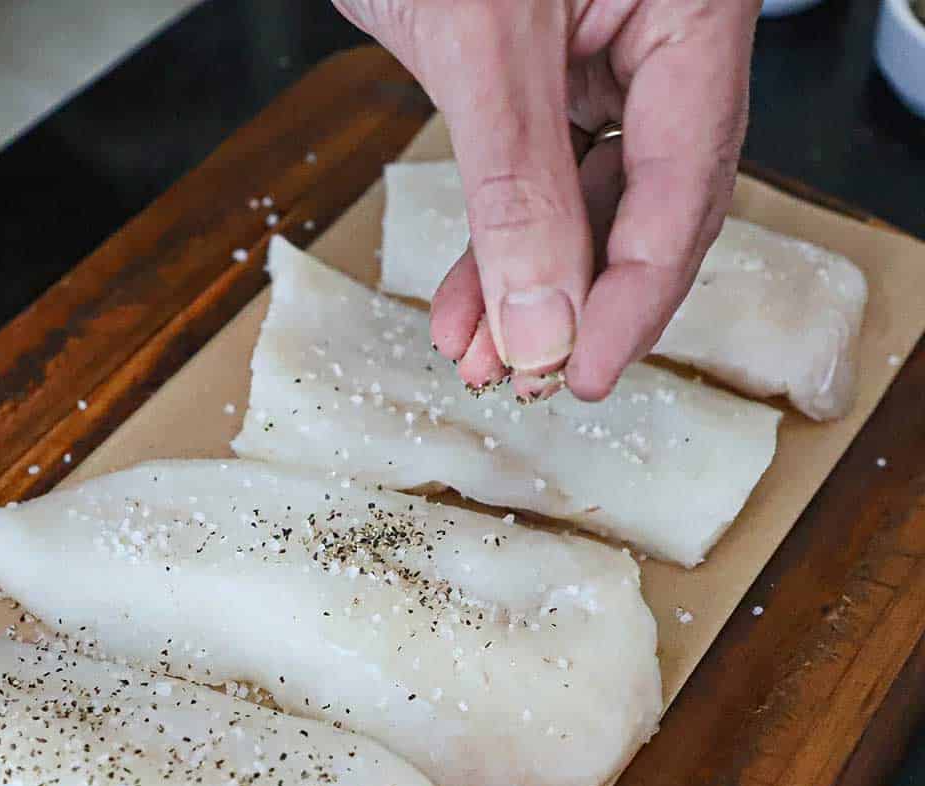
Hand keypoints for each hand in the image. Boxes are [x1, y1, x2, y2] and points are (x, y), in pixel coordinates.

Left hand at [335, 1, 759, 399]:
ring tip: (478, 360)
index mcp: (688, 9)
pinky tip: (466, 306)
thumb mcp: (482, 40)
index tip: (584, 373)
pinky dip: (494, 243)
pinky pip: (532, 177)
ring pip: (581, 206)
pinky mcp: (539, 73)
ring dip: (524, 290)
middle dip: (575, 305)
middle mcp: (657, 38)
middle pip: (643, 210)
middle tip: (529, 378)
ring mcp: (599, 57)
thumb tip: (542, 321)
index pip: (684, 186)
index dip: (635, 297)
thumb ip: (516, 187)